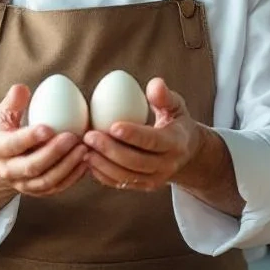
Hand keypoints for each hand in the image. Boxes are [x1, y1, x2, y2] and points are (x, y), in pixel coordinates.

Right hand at [0, 84, 87, 197]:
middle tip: (72, 137)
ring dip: (68, 166)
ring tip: (84, 149)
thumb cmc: (6, 132)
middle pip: (32, 166)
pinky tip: (86, 161)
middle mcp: (9, 171)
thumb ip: (12, 102)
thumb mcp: (3, 115)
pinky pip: (57, 188)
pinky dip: (73, 176)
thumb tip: (21, 89)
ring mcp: (24, 184)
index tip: (48, 128)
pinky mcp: (38, 191)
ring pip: (47, 181)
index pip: (13, 145)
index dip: (30, 138)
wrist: (2, 161)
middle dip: (54, 153)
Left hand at [82, 78, 201, 192]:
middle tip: (89, 136)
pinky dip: (103, 175)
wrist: (186, 152)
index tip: (112, 126)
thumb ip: (165, 96)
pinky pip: (121, 184)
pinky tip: (88, 161)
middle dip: (110, 150)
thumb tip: (155, 83)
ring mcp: (156, 179)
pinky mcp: (144, 186)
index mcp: (176, 143)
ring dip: (103, 164)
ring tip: (84, 149)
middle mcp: (167, 165)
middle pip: (136, 162)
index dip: (133, 135)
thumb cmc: (175, 121)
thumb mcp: (176, 106)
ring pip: (126, 176)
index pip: (153, 141)